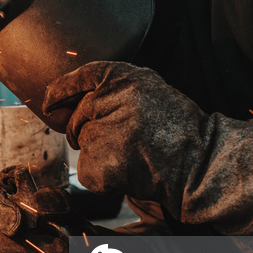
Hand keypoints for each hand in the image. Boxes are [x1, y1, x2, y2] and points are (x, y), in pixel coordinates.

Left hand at [42, 61, 252, 233]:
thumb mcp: (149, 92)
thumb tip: (66, 103)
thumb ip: (114, 91)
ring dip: (100, 155)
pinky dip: (100, 177)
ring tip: (134, 156)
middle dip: (87, 131)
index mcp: (127, 78)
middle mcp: (115, 99)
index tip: (49, 102)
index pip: (85, 75)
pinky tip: (127, 172)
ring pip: (84, 144)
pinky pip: (86, 170)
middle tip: (121, 141)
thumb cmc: (177, 132)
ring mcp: (108, 131)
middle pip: (80, 116)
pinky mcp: (103, 161)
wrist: (203, 165)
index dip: (62, 88)